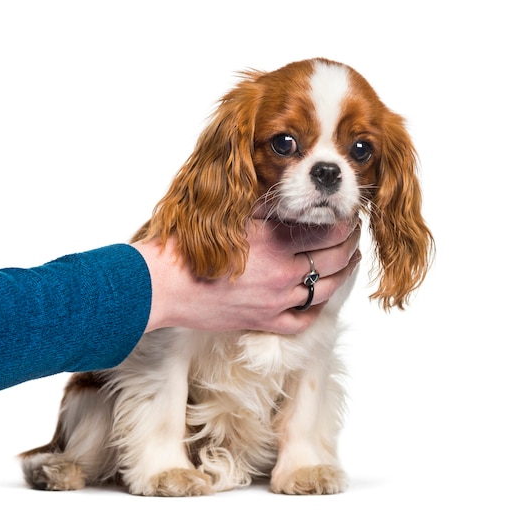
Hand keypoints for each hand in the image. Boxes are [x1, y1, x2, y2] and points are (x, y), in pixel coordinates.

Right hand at [133, 219, 360, 334]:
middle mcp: (282, 272)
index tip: (347, 212)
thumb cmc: (189, 247)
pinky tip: (322, 296)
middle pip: (336, 257)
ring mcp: (276, 300)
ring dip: (344, 271)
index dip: (346, 220)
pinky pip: (303, 320)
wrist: (163, 286)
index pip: (329, 230)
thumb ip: (265, 206)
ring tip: (349, 259)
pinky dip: (317, 309)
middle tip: (353, 231)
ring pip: (327, 288)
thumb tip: (293, 195)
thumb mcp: (231, 216)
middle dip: (351, 241)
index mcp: (274, 241)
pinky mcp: (264, 321)